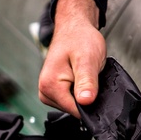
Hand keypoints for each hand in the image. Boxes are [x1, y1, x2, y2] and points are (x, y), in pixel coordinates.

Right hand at [37, 0, 106, 115]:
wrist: (74, 28)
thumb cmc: (79, 39)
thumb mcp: (87, 60)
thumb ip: (86, 82)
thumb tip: (86, 102)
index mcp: (49, 86)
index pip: (75, 110)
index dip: (90, 102)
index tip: (96, 88)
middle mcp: (44, 91)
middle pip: (73, 109)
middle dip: (85, 97)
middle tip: (89, 75)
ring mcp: (47, 91)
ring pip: (72, 105)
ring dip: (82, 93)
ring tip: (84, 74)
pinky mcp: (53, 91)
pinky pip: (70, 99)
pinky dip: (79, 91)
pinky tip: (80, 78)